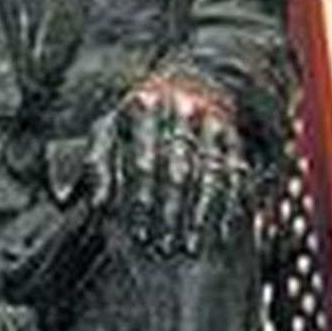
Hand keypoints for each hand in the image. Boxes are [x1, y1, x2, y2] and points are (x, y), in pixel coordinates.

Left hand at [98, 75, 251, 256]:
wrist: (184, 83)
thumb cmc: (134, 120)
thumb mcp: (107, 131)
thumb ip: (96, 165)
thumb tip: (97, 205)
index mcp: (143, 107)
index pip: (142, 162)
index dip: (140, 200)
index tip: (137, 231)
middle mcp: (181, 110)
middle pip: (178, 171)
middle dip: (172, 212)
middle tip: (164, 247)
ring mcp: (211, 122)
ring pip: (210, 175)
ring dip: (201, 215)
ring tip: (191, 246)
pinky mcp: (233, 136)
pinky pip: (235, 175)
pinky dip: (229, 206)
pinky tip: (220, 232)